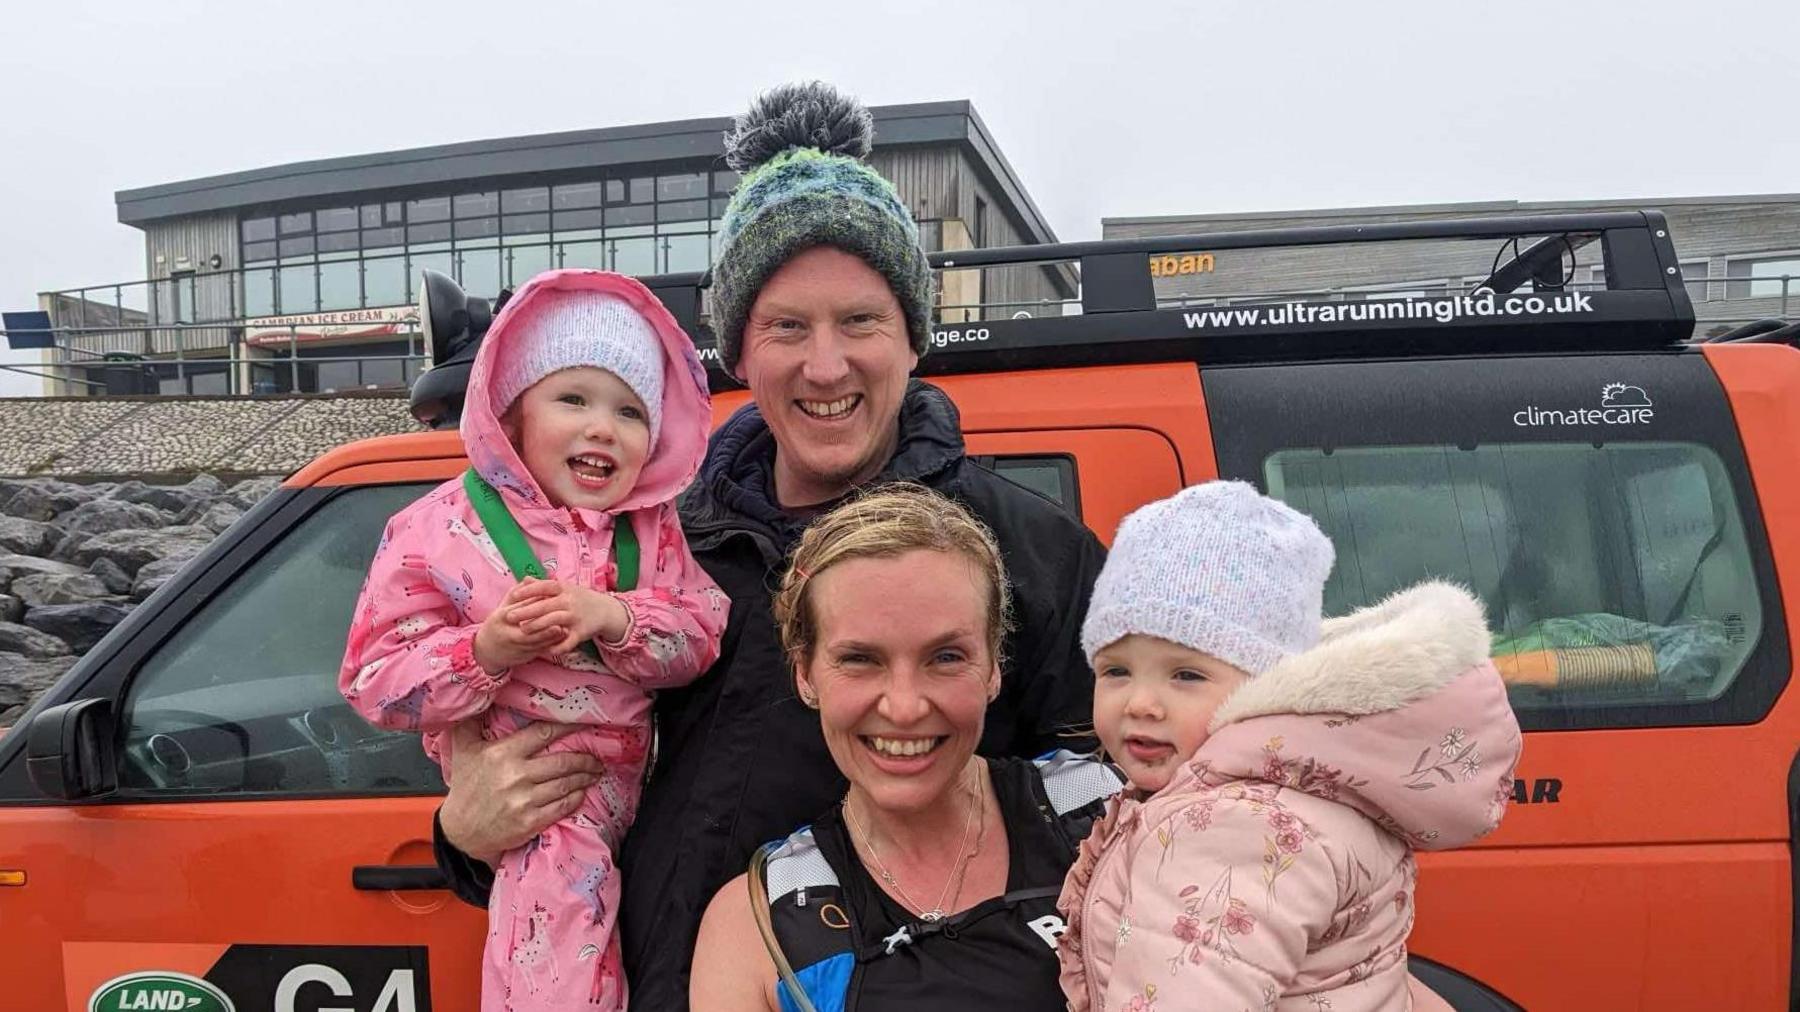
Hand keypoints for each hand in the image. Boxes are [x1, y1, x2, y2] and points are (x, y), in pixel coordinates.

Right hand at [439, 721, 602, 864]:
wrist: (460, 831)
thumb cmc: (465, 787)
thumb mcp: (463, 750)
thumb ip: (471, 722)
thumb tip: (478, 696)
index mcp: (502, 753)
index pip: (543, 734)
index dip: (568, 727)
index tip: (584, 724)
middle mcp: (515, 776)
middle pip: (562, 762)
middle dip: (585, 758)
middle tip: (596, 756)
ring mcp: (524, 800)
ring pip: (566, 784)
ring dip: (585, 777)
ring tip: (595, 772)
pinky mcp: (530, 822)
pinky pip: (562, 806)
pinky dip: (576, 798)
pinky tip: (582, 792)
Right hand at [473, 581, 563, 673]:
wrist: (487, 650)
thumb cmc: (499, 624)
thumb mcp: (503, 606)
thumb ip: (517, 593)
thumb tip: (530, 578)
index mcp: (501, 617)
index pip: (519, 610)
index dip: (535, 606)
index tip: (550, 601)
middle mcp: (507, 633)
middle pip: (527, 631)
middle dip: (544, 629)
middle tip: (560, 623)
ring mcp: (515, 647)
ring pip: (535, 644)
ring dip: (551, 638)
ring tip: (565, 631)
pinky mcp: (523, 657)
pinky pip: (538, 652)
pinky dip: (551, 647)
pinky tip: (562, 641)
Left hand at [505, 579, 630, 654]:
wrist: (605, 610)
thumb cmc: (579, 598)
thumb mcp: (564, 588)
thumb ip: (543, 585)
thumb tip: (524, 580)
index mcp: (564, 589)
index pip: (545, 587)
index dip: (529, 591)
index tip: (514, 595)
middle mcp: (570, 602)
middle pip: (546, 605)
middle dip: (526, 611)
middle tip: (509, 616)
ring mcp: (576, 617)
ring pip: (554, 622)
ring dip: (538, 626)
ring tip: (522, 631)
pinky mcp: (581, 632)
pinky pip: (568, 641)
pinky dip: (557, 646)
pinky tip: (544, 650)